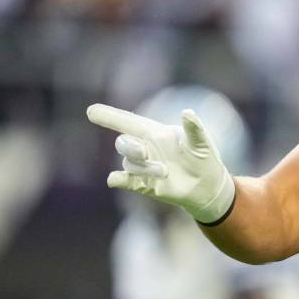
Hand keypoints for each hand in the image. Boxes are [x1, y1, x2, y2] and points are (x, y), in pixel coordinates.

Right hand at [87, 103, 235, 223]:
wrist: (207, 187)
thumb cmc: (204, 158)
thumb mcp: (202, 143)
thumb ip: (194, 129)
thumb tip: (187, 112)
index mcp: (156, 134)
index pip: (129, 122)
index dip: (111, 116)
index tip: (91, 111)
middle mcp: (146, 148)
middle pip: (124, 142)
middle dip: (129, 146)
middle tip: (144, 152)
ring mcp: (143, 167)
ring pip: (129, 163)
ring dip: (144, 168)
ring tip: (165, 172)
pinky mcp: (144, 185)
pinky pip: (125, 181)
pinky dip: (118, 180)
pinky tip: (113, 180)